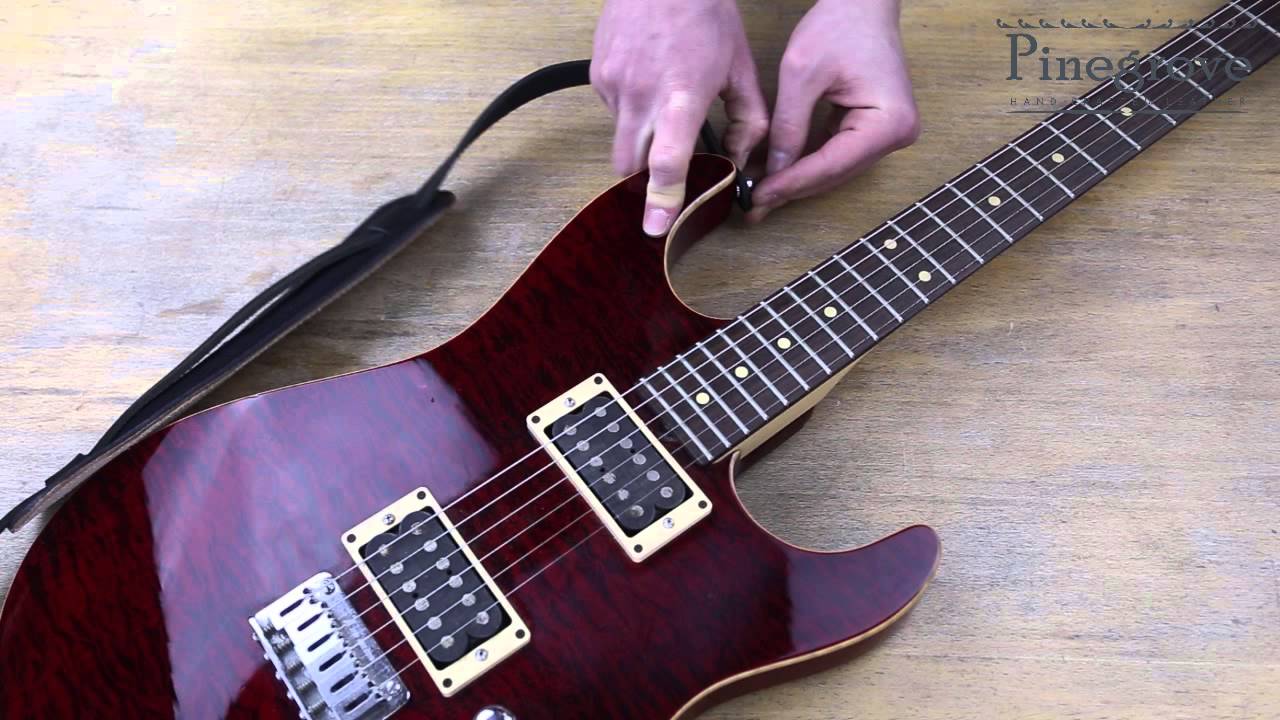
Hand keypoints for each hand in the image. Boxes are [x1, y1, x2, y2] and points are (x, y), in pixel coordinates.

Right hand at [592, 0, 767, 235]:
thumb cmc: (707, 16)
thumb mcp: (742, 68)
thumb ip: (750, 121)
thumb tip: (743, 161)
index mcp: (682, 96)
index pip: (666, 160)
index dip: (662, 198)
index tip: (656, 228)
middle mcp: (641, 95)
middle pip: (630, 166)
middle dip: (644, 181)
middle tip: (665, 179)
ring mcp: (613, 85)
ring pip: (620, 140)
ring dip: (640, 140)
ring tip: (664, 107)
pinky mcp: (597, 75)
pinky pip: (612, 111)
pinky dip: (631, 111)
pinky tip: (649, 83)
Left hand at [748, 0, 919, 221]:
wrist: (862, 3)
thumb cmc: (839, 25)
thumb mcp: (802, 75)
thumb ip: (787, 126)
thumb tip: (771, 171)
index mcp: (889, 122)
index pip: (831, 164)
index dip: (790, 183)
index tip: (756, 197)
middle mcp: (898, 135)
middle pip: (835, 173)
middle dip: (792, 188)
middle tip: (752, 206)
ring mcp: (888, 135)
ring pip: (835, 170)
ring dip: (798, 181)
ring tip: (760, 195)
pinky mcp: (875, 131)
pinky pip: (837, 156)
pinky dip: (808, 165)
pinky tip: (779, 175)